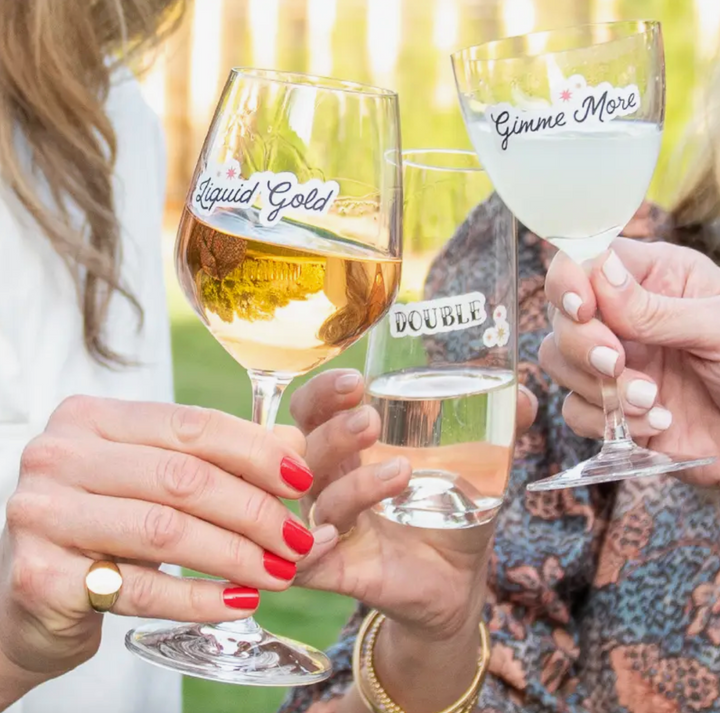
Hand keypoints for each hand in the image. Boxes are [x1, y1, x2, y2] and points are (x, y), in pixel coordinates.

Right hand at [0, 397, 313, 692]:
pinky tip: (242, 602)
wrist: (32, 596)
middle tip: (298, 539)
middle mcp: (60, 455)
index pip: (192, 425)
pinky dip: (201, 599)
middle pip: (184, 478)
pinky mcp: (41, 576)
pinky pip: (140, 589)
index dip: (256, 451)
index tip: (301, 480)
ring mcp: (44, 513)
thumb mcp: (156, 478)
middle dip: (255, 510)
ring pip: (166, 531)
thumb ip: (218, 457)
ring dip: (236, 555)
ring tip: (281, 573)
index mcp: (93, 418)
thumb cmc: (107, 524)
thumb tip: (293, 445)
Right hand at [291, 370, 537, 639]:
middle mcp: (332, 482)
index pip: (314, 409)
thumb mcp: (474, 465)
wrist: (457, 580)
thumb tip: (525, 395)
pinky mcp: (340, 571)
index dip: (323, 392)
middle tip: (372, 420)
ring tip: (401, 471)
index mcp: (352, 448)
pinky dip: (314, 548)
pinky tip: (338, 535)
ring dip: (352, 483)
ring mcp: (332, 526)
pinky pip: (306, 563)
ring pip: (316, 499)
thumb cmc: (451, 510)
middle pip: (304, 448)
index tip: (356, 381)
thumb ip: (497, 428)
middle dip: (333, 430)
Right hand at [540, 238, 719, 485]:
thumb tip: (599, 272)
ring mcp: (613, 362)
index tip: (582, 308)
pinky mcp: (608, 407)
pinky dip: (604, 420)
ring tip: (650, 400)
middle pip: (561, 316)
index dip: (569, 280)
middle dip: (582, 343)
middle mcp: (624, 316)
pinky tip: (653, 422)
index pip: (585, 259)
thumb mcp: (719, 329)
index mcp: (653, 277)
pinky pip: (574, 410)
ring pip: (557, 360)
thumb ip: (656, 308)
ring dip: (596, 386)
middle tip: (617, 364)